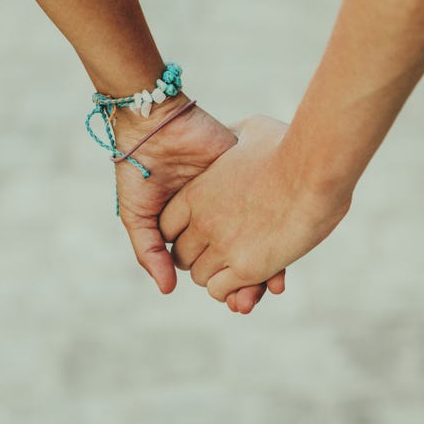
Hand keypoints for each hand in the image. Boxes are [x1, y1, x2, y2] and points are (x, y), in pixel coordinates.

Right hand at [111, 97, 285, 306]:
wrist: (156, 122)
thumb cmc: (139, 169)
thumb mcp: (138, 214)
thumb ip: (150, 252)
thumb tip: (168, 290)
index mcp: (191, 225)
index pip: (214, 263)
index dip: (225, 284)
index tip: (236, 301)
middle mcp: (216, 214)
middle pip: (241, 254)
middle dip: (249, 280)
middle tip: (254, 301)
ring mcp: (235, 194)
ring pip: (261, 235)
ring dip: (269, 263)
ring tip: (273, 287)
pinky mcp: (247, 173)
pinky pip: (272, 207)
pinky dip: (282, 230)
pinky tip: (286, 252)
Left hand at [160, 115, 350, 303]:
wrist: (317, 168)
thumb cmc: (290, 147)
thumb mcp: (250, 131)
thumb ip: (231, 138)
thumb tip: (231, 136)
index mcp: (197, 192)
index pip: (167, 227)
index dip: (185, 232)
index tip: (204, 232)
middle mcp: (202, 221)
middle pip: (181, 255)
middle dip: (201, 256)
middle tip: (226, 251)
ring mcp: (223, 245)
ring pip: (200, 276)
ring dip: (218, 274)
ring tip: (240, 265)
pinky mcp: (247, 267)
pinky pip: (220, 290)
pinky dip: (231, 289)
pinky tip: (249, 278)